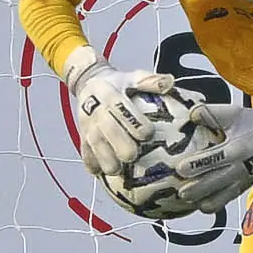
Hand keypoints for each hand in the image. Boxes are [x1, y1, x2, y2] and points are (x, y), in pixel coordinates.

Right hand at [62, 47, 176, 179]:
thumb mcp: (133, 77)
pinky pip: (84, 153)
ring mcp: (86, 125)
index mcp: (108, 93)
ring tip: (117, 171)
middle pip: (105, 129)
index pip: (119, 106)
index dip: (133, 121)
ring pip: (92, 144)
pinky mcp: (81, 137)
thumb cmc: (119, 84)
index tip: (149, 133)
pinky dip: (92, 164)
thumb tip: (170, 83)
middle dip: (117, 143)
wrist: (88, 85)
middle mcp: (94, 109)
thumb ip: (150, 81)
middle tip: (132, 156)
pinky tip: (101, 174)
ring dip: (104, 158)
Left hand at [176, 93, 252, 212]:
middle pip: (217, 182)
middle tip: (180, 193)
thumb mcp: (232, 112)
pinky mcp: (244, 186)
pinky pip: (228, 199)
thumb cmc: (251, 122)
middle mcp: (241, 167)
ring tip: (187, 202)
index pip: (216, 158)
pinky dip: (214, 204)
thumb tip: (191, 115)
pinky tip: (199, 206)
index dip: (198, 165)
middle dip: (197, 189)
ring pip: (223, 196)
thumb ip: (210, 113)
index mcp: (238, 149)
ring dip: (204, 200)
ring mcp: (243, 179)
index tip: (181, 168)